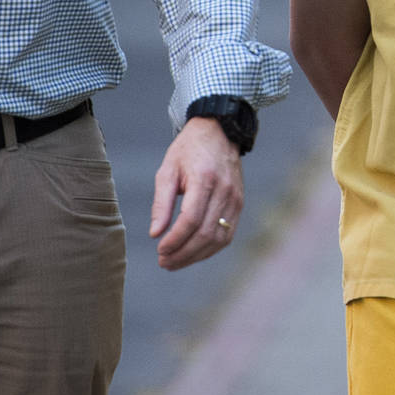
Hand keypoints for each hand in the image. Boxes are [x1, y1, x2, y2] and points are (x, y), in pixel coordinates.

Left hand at [148, 118, 243, 270]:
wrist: (219, 132)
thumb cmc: (189, 150)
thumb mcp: (167, 170)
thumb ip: (161, 203)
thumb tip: (155, 233)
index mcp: (205, 179)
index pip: (191, 219)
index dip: (175, 239)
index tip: (159, 250)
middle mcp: (224, 191)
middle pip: (205, 233)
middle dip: (183, 253)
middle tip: (164, 263)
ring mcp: (235, 199)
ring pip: (218, 239)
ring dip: (196, 256)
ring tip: (175, 262)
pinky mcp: (239, 204)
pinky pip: (227, 234)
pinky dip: (210, 249)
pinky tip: (193, 253)